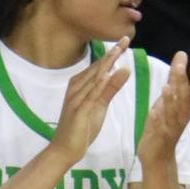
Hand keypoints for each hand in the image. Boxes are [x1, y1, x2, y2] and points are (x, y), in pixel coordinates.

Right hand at [51, 39, 130, 164]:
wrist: (64, 150)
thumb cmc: (81, 128)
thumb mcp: (100, 106)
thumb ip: (110, 88)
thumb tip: (123, 70)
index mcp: (80, 86)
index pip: (99, 67)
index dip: (112, 54)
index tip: (125, 41)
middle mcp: (76, 89)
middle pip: (96, 68)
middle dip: (112, 54)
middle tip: (125, 38)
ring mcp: (76, 99)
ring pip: (93, 78)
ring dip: (106, 64)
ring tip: (118, 51)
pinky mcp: (78, 111)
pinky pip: (90, 95)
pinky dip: (99, 84)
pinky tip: (107, 75)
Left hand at [138, 50, 189, 166]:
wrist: (158, 159)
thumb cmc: (163, 127)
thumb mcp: (168, 102)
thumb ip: (174, 82)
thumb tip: (180, 58)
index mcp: (185, 109)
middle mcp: (182, 118)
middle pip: (185, 99)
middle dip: (182, 83)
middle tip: (179, 67)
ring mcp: (171, 129)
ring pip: (174, 114)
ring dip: (171, 100)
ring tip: (166, 86)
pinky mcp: (160, 139)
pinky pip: (160, 129)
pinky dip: (157, 120)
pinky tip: (153, 112)